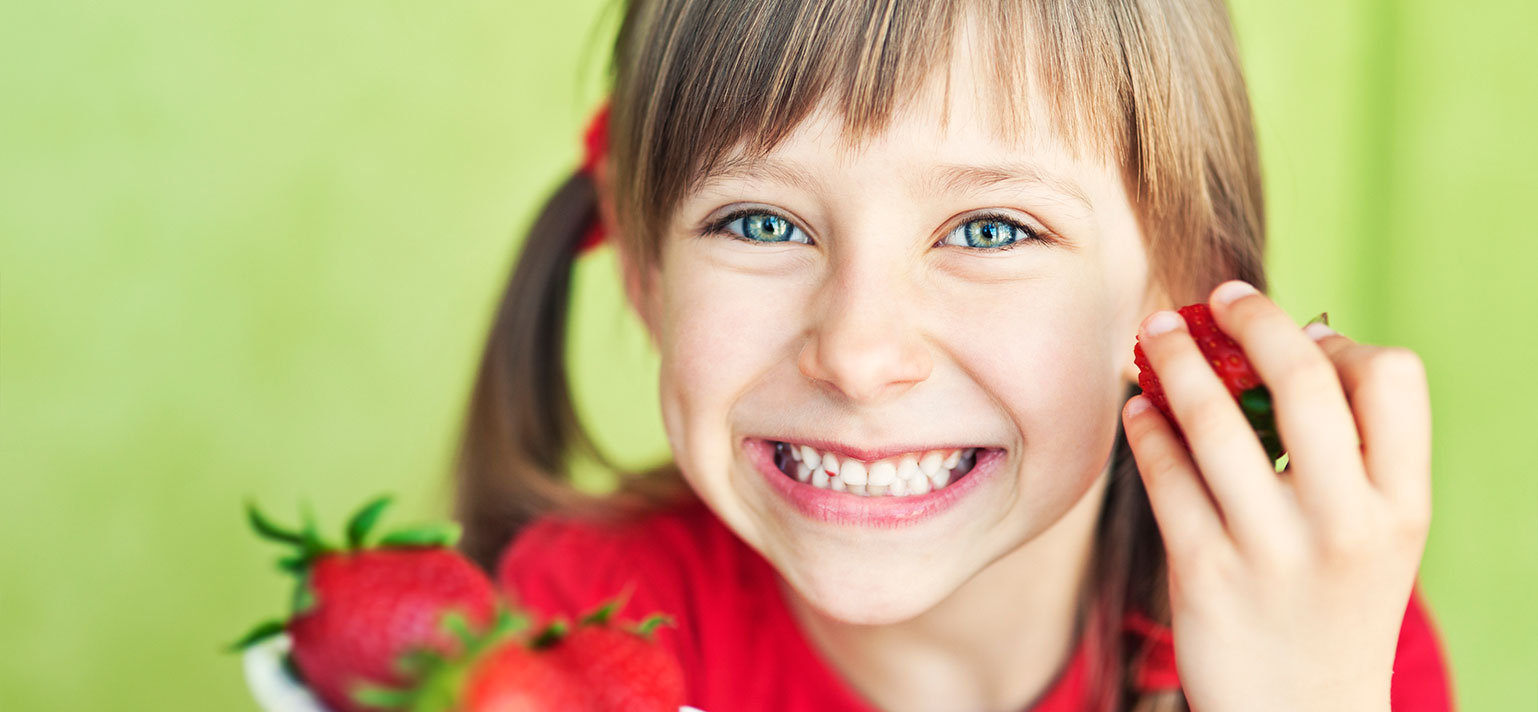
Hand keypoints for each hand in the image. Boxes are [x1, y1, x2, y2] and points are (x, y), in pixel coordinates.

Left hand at [1121, 281, 1430, 711]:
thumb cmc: (1333, 605)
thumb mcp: (1375, 535)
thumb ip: (1352, 452)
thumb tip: (1293, 337)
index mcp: (1401, 504)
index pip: (1393, 377)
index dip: (1342, 341)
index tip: (1299, 332)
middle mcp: (1346, 522)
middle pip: (1302, 379)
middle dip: (1250, 319)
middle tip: (1217, 297)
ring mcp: (1273, 549)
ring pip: (1215, 418)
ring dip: (1175, 358)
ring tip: (1153, 334)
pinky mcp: (1205, 572)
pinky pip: (1164, 472)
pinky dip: (1144, 425)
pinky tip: (1137, 409)